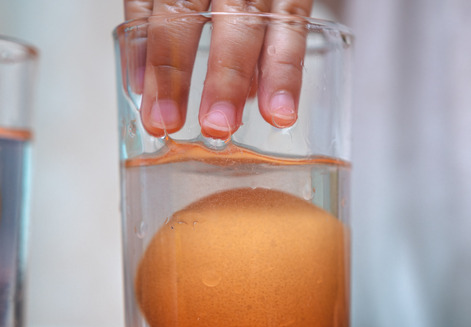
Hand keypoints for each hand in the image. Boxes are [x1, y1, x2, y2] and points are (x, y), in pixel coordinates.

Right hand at [123, 0, 312, 137]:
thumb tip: (255, 97)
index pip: (286, 26)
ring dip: (171, 73)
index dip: (283, 71)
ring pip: (180, 15)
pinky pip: (141, 4)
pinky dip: (139, 46)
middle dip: (225, 79)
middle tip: (218, 126)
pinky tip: (139, 86)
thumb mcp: (276, 2)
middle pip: (235, 22)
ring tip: (167, 119)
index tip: (279, 115)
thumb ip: (270, 41)